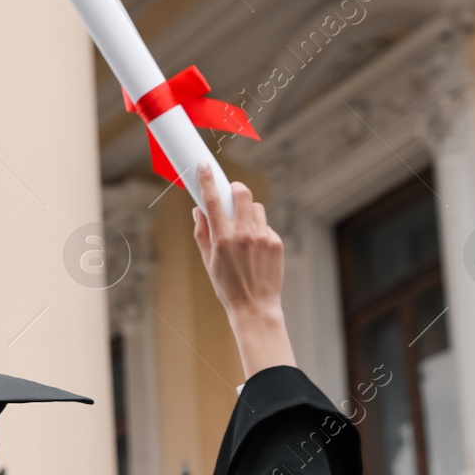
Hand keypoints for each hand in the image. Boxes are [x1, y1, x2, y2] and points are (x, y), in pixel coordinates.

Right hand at [191, 164, 295, 377]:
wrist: (255, 307)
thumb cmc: (227, 287)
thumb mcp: (208, 262)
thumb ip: (202, 234)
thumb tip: (199, 211)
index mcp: (222, 239)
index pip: (213, 201)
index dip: (207, 180)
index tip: (204, 166)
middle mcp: (243, 235)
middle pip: (242, 193)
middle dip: (235, 189)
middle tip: (232, 196)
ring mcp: (262, 237)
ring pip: (256, 208)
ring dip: (248, 213)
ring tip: (244, 233)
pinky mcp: (276, 242)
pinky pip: (266, 226)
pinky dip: (259, 231)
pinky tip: (256, 251)